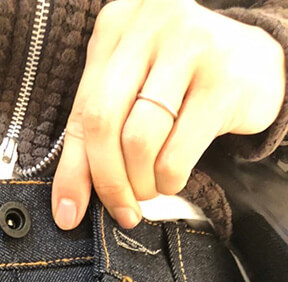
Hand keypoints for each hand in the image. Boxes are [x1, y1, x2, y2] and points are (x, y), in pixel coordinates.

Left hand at [52, 0, 286, 229]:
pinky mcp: (222, 79)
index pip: (80, 112)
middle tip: (121, 209)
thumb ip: (91, 146)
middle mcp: (148, 26)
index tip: (70, 214)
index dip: (72, 172)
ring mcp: (189, 46)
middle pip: (103, 123)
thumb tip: (67, 211)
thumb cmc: (179, 88)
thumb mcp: (129, 101)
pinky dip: (169, 181)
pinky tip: (172, 178)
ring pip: (139, 140)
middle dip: (108, 181)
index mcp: (114, 28)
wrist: (255, 65)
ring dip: (141, 183)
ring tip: (150, 188)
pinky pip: (176, 154)